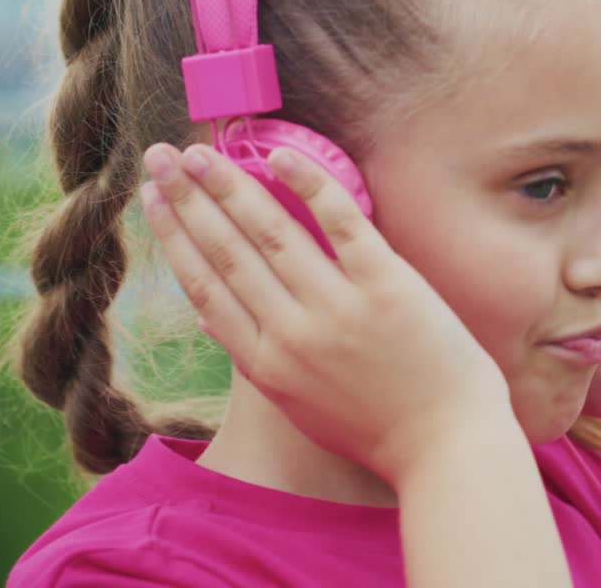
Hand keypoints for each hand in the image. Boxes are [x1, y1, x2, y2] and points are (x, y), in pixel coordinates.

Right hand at [140, 142, 509, 485]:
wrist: (448, 449)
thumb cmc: (379, 430)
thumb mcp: (302, 407)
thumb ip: (259, 362)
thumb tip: (210, 320)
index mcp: (266, 365)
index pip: (204, 287)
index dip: (174, 238)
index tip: (152, 201)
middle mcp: (291, 334)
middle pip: (226, 252)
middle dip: (187, 199)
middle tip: (161, 156)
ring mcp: (338, 308)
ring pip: (270, 232)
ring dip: (228, 185)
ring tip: (200, 151)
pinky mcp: (387, 286)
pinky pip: (340, 222)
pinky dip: (308, 186)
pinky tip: (278, 155)